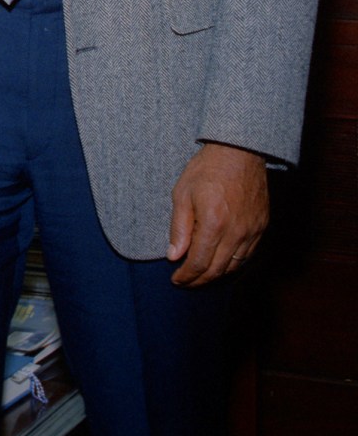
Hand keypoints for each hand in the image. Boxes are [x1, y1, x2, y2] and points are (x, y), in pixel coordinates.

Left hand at [167, 142, 268, 285]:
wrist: (240, 152)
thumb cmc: (206, 170)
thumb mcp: (182, 195)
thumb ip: (178, 228)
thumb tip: (173, 256)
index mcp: (214, 224)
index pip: (199, 262)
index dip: (187, 276)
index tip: (176, 280)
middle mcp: (236, 232)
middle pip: (218, 269)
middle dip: (199, 280)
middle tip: (186, 282)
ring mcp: (252, 230)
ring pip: (235, 265)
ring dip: (217, 275)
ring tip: (201, 276)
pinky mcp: (262, 226)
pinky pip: (248, 254)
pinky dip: (234, 264)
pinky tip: (221, 263)